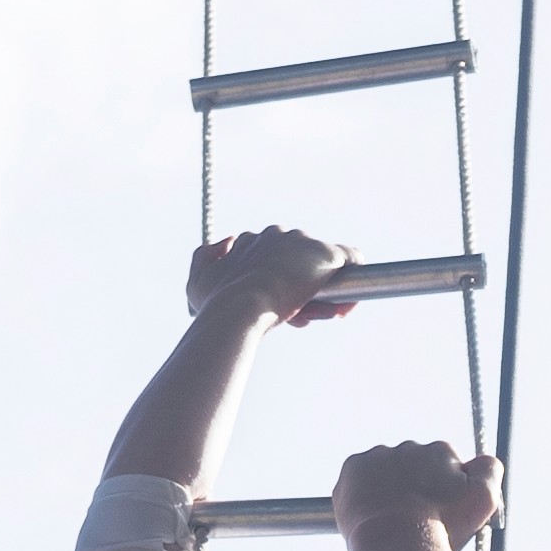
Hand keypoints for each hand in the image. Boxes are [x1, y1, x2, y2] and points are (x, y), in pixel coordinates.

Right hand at [188, 229, 358, 327]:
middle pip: (298, 262)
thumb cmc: (216, 301)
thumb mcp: (197, 281)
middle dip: (301, 287)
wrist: (240, 306)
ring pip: (321, 265)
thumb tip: (226, 241)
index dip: (276, 284)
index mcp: (252, 240)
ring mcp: (303, 244)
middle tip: (301, 316)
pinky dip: (353, 273)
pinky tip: (349, 302)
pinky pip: (350, 259)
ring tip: (325, 315)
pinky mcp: (327, 255)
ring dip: (324, 292)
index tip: (278, 307)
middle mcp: (278, 235)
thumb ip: (204, 258)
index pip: (272, 260)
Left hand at [334, 440, 503, 550]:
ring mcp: (379, 455)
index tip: (437, 515)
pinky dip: (362, 494)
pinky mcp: (353, 468)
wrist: (398, 547)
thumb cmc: (443, 530)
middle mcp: (410, 446)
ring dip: (387, 490)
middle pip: (413, 467)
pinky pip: (357, 478)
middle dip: (414, 489)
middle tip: (412, 521)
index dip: (441, 494)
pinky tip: (370, 515)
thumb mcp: (483, 501)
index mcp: (441, 451)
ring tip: (390, 521)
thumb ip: (490, 471)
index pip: (445, 468)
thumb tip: (483, 461)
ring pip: (384, 471)